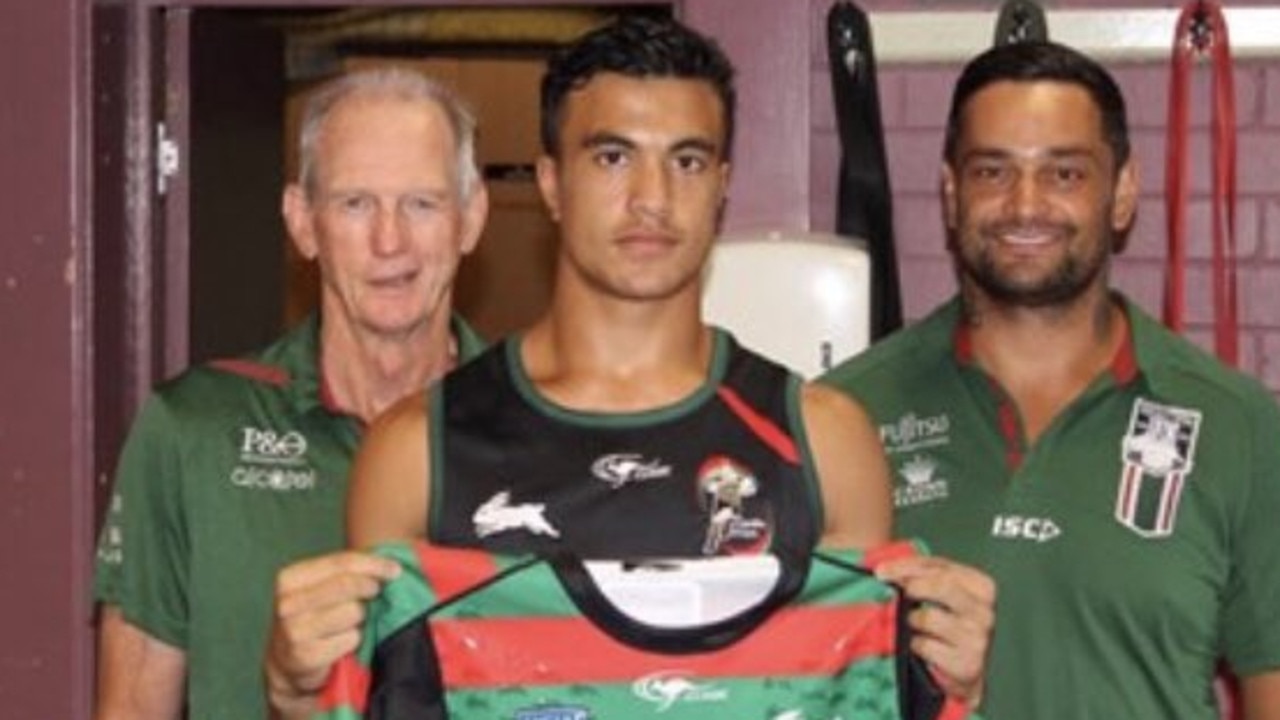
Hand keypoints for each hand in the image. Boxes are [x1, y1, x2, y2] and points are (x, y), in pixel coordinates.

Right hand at [264, 551, 399, 717]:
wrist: (290, 664)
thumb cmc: (316, 618)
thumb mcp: (324, 588)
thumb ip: (350, 573)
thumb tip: (392, 567)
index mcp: (289, 579)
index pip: (341, 563)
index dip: (374, 564)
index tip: (396, 569)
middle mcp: (286, 603)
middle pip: (347, 585)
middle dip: (370, 587)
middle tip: (376, 592)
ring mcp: (293, 631)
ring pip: (352, 611)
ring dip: (359, 618)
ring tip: (349, 624)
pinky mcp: (305, 656)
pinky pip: (351, 638)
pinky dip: (353, 640)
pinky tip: (342, 644)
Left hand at [876, 555, 994, 707]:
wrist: (963, 669)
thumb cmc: (947, 624)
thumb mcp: (941, 594)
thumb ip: (920, 576)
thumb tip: (885, 569)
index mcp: (982, 587)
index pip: (941, 567)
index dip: (907, 566)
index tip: (880, 570)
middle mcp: (984, 611)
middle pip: (940, 585)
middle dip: (910, 585)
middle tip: (890, 590)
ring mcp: (977, 638)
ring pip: (928, 616)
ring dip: (911, 620)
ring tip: (914, 625)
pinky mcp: (966, 663)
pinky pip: (925, 645)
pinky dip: (915, 644)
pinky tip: (919, 645)